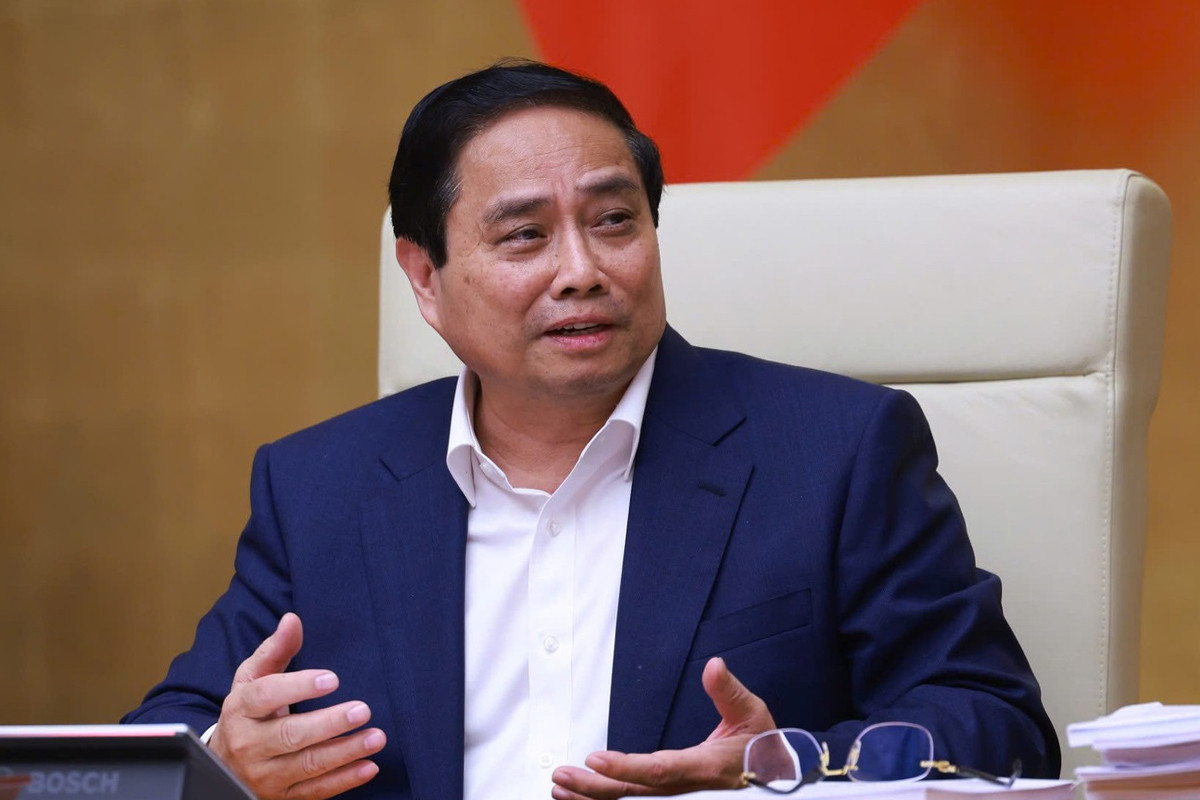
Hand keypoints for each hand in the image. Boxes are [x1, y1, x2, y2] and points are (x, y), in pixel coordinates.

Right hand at [208, 613, 386, 799]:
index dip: (298, 687)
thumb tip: (292, 619)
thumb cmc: (248, 712)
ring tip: (376, 737)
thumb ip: (275, 649)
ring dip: (345, 752)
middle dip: (329, 724)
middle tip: (363, 710)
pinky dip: (344, 781)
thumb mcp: (253, 679)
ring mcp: (264, 774)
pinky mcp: (280, 797)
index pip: (266, 696)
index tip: (332, 679)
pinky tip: (369, 766)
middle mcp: (249, 744)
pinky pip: (315, 792)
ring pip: (307, 766)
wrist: (223, 764)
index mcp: (241, 709)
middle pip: (290, 735)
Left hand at [550, 657, 775, 799]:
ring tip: (562, 790)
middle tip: (561, 778)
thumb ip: (728, 691)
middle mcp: (689, 790)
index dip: (626, 768)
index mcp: (705, 768)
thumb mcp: (752, 713)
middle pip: (635, 793)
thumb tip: (714, 665)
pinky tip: (587, 798)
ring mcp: (682, 799)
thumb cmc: (764, 748)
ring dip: (594, 798)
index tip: (595, 760)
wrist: (780, 778)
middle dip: (594, 788)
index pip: (659, 771)